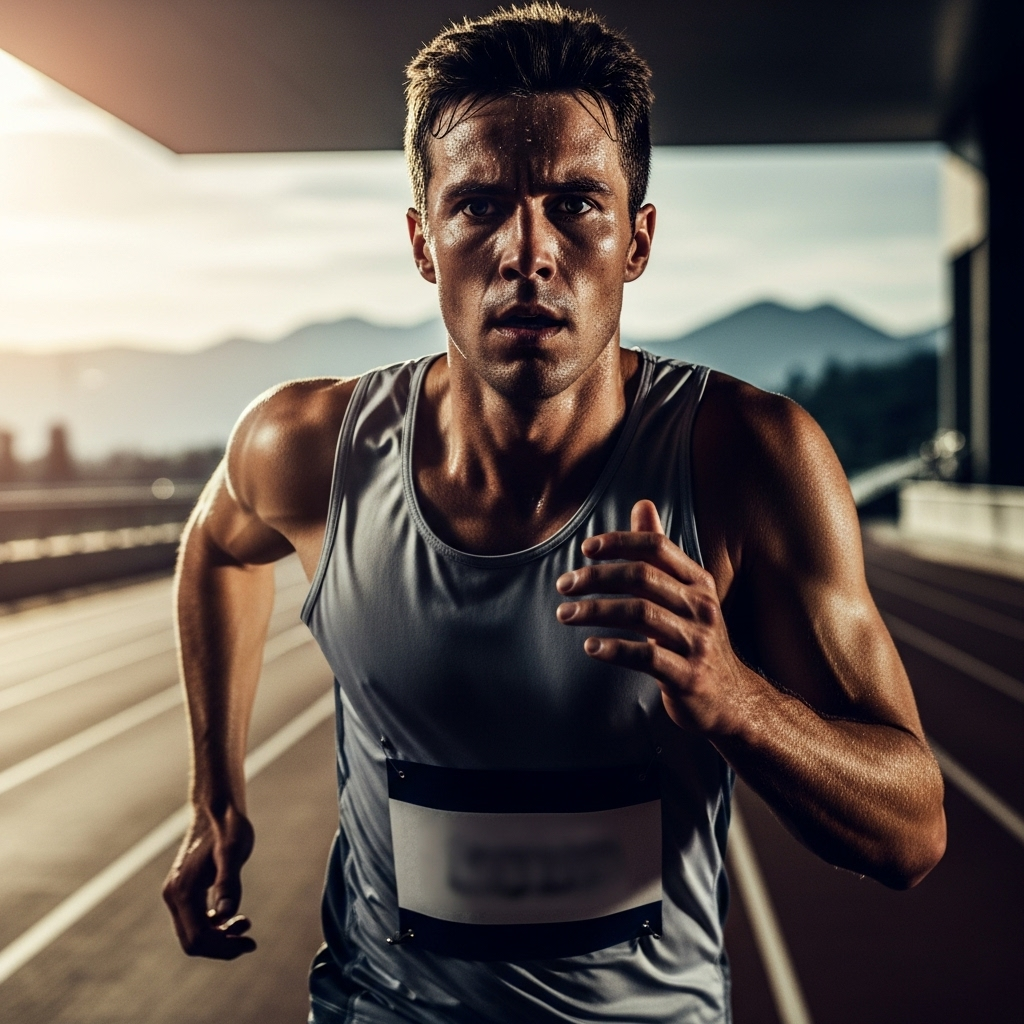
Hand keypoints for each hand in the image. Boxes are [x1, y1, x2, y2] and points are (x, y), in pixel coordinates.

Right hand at [162, 804, 256, 958]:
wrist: (216, 809)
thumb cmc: (228, 826)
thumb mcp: (234, 851)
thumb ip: (229, 881)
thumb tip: (226, 915)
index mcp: (183, 891)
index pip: (198, 938)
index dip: (223, 948)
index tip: (250, 944)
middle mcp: (173, 896)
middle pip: (193, 942)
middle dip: (222, 947)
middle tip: (250, 941)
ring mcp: (176, 894)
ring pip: (193, 934)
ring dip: (219, 938)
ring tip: (245, 924)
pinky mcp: (184, 891)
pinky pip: (195, 921)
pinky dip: (214, 927)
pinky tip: (234, 917)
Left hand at [555, 499, 755, 735]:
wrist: (731, 699)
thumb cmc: (695, 639)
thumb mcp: (685, 593)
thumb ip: (660, 552)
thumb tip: (642, 504)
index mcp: (698, 582)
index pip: (656, 547)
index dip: (620, 542)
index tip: (586, 549)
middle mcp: (701, 606)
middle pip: (641, 577)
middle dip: (597, 577)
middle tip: (564, 585)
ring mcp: (696, 642)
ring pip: (639, 613)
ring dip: (595, 611)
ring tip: (565, 614)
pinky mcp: (688, 675)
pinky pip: (646, 657)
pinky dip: (614, 649)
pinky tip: (590, 646)